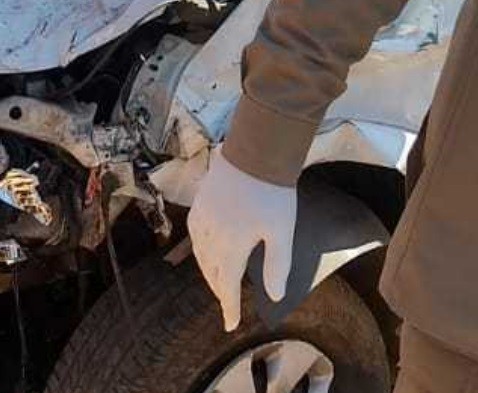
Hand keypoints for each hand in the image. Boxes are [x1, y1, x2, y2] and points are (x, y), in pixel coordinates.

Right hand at [187, 146, 297, 331]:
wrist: (255, 152)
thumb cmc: (273, 194)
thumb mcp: (282, 233)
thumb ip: (278, 266)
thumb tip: (275, 296)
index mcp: (231, 247)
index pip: (227, 286)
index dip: (229, 307)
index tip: (230, 324)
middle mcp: (211, 236)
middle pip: (211, 273)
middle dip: (220, 291)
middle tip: (228, 304)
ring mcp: (202, 219)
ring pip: (200, 256)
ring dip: (209, 272)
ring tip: (219, 281)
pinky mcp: (199, 204)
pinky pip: (195, 236)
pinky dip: (200, 251)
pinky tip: (207, 250)